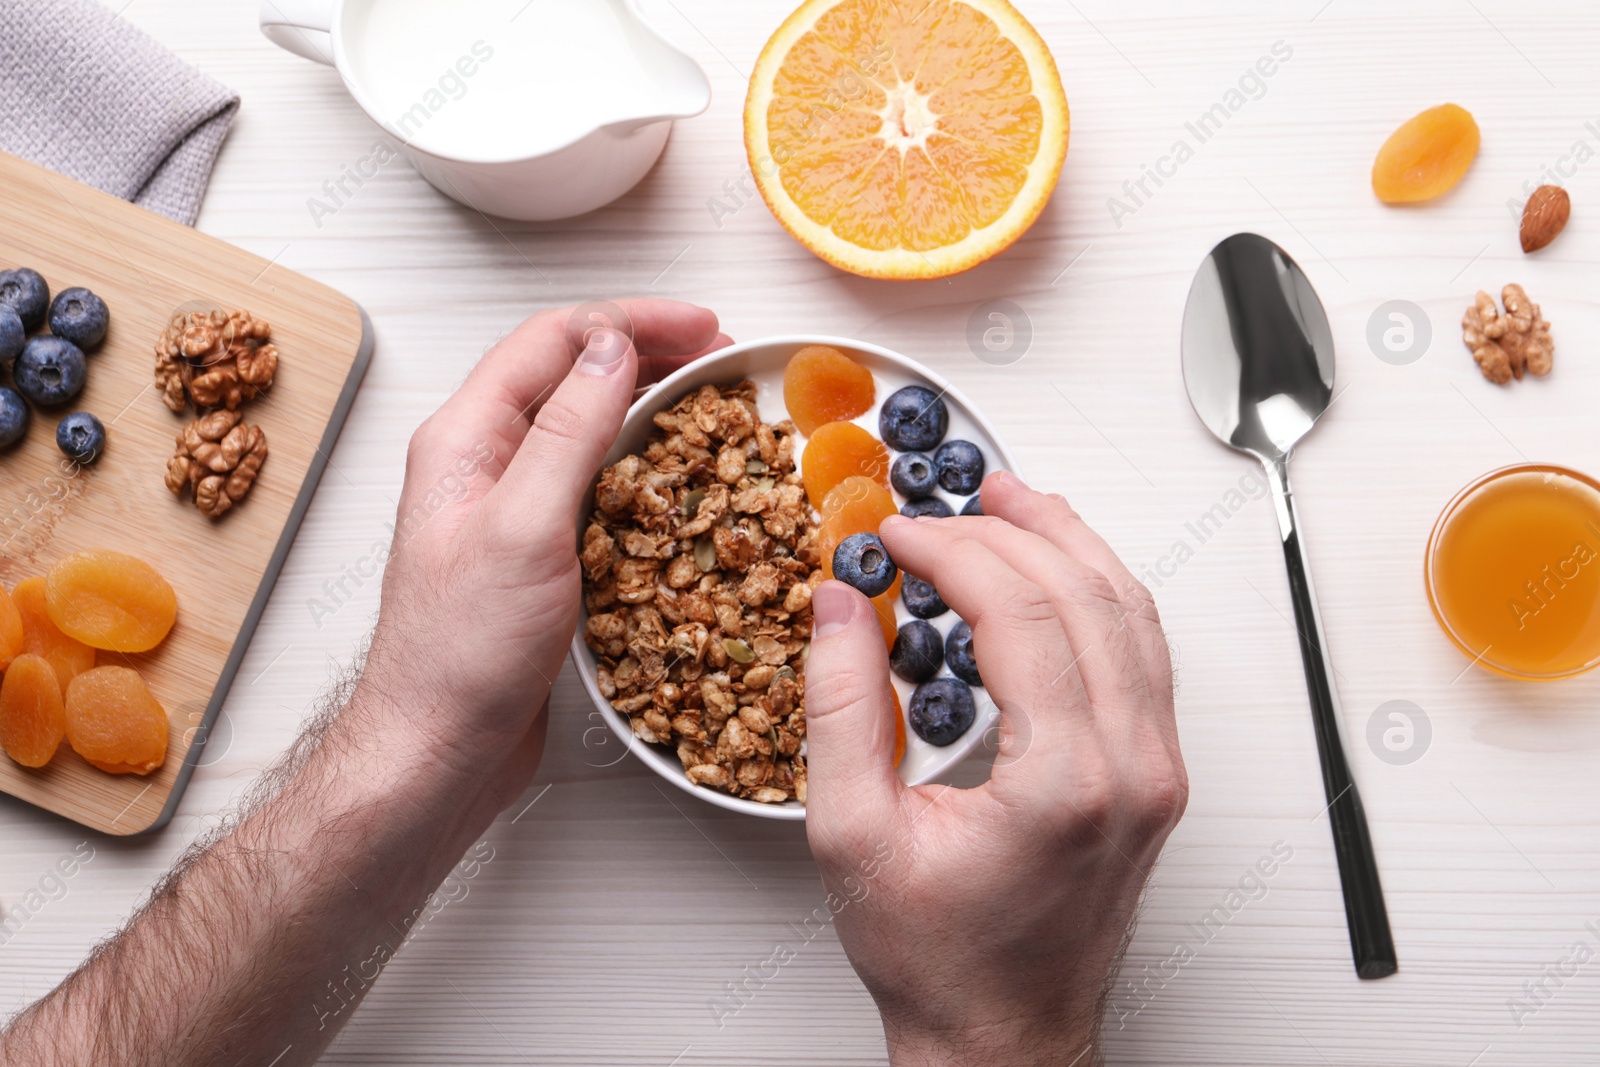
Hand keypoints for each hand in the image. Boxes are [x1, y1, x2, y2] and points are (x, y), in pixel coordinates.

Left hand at [353, 299, 729, 810]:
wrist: (438, 749)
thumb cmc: (460, 654)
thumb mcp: (523, 528)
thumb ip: (567, 430)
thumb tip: (611, 346)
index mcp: (466, 440)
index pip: (553, 341)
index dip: (631, 322)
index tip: (700, 326)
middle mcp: (484, 464)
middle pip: (571, 375)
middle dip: (647, 354)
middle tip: (717, 355)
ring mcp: (510, 509)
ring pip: (585, 429)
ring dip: (648, 405)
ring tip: (707, 406)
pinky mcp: (537, 554)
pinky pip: (594, 486)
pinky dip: (642, 466)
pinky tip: (677, 482)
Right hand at [803, 471, 1186, 1064]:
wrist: (1001, 1038)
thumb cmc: (939, 961)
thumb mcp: (853, 834)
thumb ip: (841, 707)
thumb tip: (838, 606)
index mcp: (1065, 783)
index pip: (1021, 613)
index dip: (953, 552)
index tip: (898, 536)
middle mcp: (1132, 770)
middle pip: (1085, 595)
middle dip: (1009, 530)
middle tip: (944, 503)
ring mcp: (1156, 772)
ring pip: (1133, 613)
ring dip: (1069, 543)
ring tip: (1011, 501)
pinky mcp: (1155, 776)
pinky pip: (1143, 654)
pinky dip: (1099, 592)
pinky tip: (1058, 569)